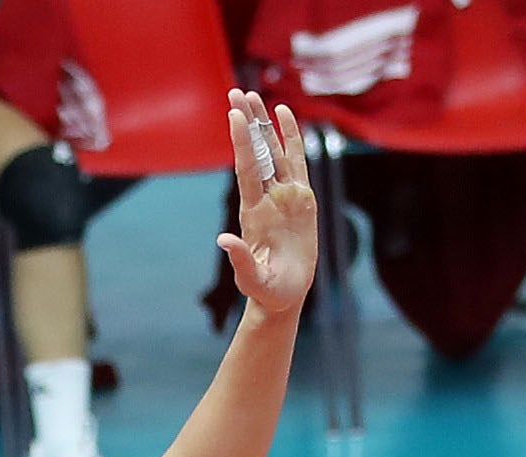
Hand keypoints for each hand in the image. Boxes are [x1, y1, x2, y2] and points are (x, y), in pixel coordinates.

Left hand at [215, 90, 315, 320]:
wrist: (283, 295)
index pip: (246, 169)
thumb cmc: (267, 291)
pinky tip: (284, 114)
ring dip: (262, 123)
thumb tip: (224, 240)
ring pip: (273, 151)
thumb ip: (240, 260)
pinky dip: (291, 137)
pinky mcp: (301, 198)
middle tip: (237, 92)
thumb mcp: (253, 279)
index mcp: (253, 213)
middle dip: (247, 122)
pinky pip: (296, 161)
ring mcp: (283, 196)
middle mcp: (266, 198)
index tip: (233, 114)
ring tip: (253, 95)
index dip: (240, 142)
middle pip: (256, 152)